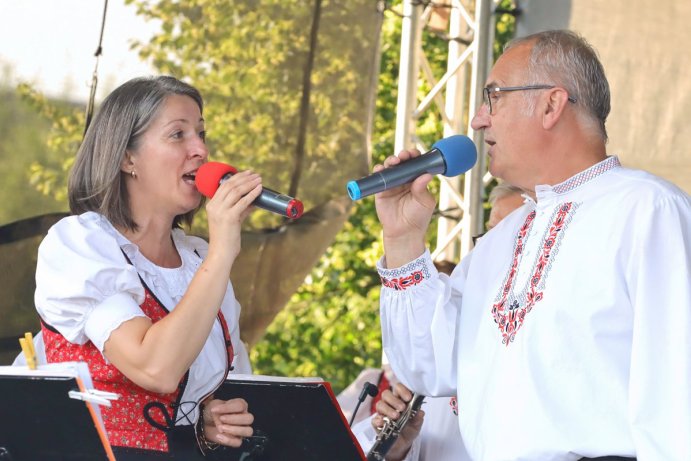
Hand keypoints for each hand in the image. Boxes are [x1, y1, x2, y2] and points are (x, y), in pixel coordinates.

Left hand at [202, 398, 253, 447]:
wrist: (205, 423)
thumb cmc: (213, 412)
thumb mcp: (214, 406)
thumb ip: (219, 409)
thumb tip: (221, 419)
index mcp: (241, 405)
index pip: (241, 406)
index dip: (228, 408)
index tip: (214, 409)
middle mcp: (244, 417)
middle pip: (249, 419)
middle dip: (234, 419)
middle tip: (221, 419)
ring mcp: (242, 430)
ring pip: (248, 431)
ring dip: (235, 430)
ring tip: (221, 428)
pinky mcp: (237, 440)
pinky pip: (238, 442)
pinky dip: (228, 440)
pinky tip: (219, 436)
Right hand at [205, 170, 261, 262]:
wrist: (221, 252)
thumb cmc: (227, 238)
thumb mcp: (232, 220)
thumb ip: (240, 209)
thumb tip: (253, 201)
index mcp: (211, 205)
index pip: (223, 185)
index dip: (236, 177)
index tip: (247, 173)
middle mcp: (214, 206)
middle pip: (230, 185)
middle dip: (245, 178)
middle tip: (256, 175)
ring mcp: (221, 211)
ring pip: (236, 191)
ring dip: (249, 184)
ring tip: (259, 180)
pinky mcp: (230, 217)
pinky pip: (243, 202)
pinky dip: (252, 194)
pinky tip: (259, 190)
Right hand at [371, 383, 423, 460]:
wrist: (403, 444)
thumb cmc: (409, 429)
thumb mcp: (417, 424)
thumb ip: (418, 417)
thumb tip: (420, 412)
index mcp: (400, 400)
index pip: (398, 388)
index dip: (402, 390)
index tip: (408, 397)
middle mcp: (390, 404)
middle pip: (386, 394)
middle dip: (394, 400)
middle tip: (402, 408)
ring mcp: (382, 413)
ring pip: (380, 404)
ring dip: (388, 409)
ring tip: (396, 416)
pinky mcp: (377, 424)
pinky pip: (374, 419)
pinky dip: (379, 420)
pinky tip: (384, 422)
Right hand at [373, 150, 436, 266]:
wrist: (404, 232)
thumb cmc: (418, 217)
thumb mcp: (425, 202)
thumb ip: (423, 189)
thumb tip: (426, 174)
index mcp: (416, 180)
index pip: (415, 163)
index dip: (414, 156)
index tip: (414, 154)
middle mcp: (404, 179)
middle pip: (402, 162)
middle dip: (402, 156)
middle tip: (403, 156)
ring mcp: (392, 184)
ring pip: (389, 167)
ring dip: (390, 161)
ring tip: (393, 162)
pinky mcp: (381, 191)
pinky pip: (378, 178)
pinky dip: (378, 171)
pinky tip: (380, 169)